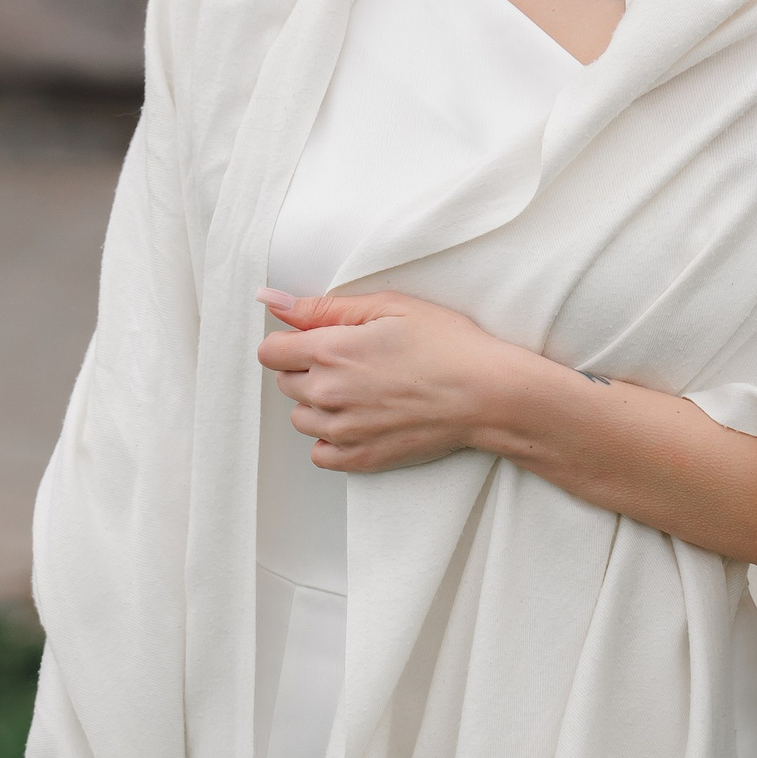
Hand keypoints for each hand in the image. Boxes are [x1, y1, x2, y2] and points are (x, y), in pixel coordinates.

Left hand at [255, 286, 525, 473]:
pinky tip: (359, 420)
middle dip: (308, 369)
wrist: (486, 394)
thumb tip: (270, 299)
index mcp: (331, 351)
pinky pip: (320, 453)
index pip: (270, 352)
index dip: (291, 341)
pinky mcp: (361, 457)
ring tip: (361, 390)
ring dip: (318, 404)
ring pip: (301, 418)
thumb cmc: (446, 344)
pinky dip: (331, 438)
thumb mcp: (388, 307)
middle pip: (285, 383)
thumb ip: (323, 307)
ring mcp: (343, 430)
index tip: (317, 340)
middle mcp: (328, 393)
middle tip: (353, 361)